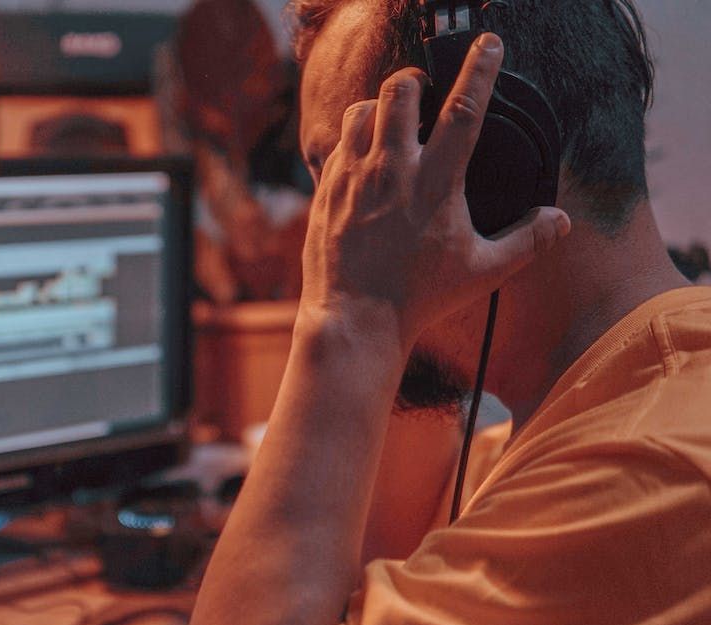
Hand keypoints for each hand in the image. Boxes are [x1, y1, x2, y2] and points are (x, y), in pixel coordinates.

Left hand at [298, 33, 570, 351]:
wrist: (355, 318)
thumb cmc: (421, 297)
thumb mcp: (484, 271)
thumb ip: (527, 240)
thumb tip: (561, 220)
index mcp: (436, 183)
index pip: (464, 110)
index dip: (480, 70)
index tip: (489, 44)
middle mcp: (392, 170)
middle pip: (399, 91)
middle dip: (414, 80)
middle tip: (424, 91)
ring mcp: (353, 177)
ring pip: (361, 110)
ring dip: (379, 106)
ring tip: (392, 121)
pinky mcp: (326, 189)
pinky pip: (336, 143)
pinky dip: (353, 139)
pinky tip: (365, 156)